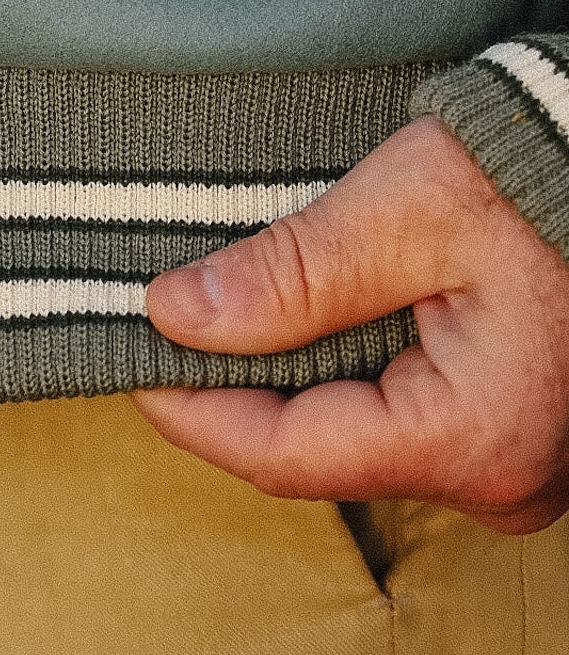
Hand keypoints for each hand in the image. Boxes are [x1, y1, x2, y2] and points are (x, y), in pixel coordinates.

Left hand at [132, 117, 568, 533]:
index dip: (192, 410)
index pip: (286, 455)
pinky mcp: (510, 430)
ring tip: (215, 313)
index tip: (125, 355)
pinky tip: (293, 321)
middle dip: (233, 392)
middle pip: (318, 452)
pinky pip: (399, 419)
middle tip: (160, 324)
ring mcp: (512, 463)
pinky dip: (339, 371)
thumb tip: (178, 314)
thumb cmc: (531, 174)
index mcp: (472, 440)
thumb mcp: (405, 211)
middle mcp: (498, 480)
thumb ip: (292, 273)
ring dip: (285, 378)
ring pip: (355, 437)